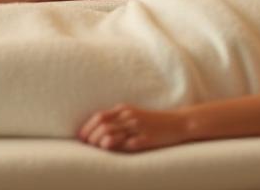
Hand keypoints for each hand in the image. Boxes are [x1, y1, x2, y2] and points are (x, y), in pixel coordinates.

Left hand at [78, 104, 192, 151]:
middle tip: (87, 145)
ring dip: (100, 141)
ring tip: (96, 148)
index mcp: (124, 109)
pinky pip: (128, 143)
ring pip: (112, 133)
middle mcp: (129, 117)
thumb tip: (98, 131)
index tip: (81, 137)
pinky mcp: (146, 139)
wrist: (178, 123)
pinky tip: (110, 149)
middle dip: (91, 136)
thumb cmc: (153, 121)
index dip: (87, 127)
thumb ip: (117, 120)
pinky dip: (116, 146)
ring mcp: (138, 128)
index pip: (99, 116)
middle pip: (103, 125)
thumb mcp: (134, 115)